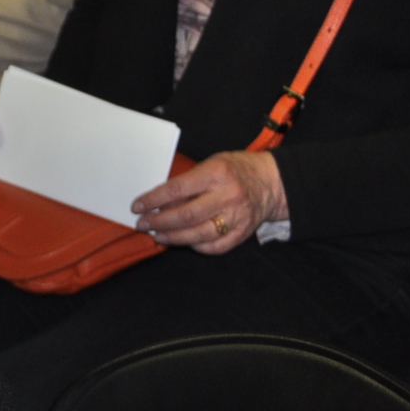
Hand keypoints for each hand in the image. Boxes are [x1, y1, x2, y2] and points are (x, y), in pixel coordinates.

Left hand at [132, 152, 286, 253]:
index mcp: (216, 173)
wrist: (271, 182)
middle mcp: (227, 196)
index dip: (153, 200)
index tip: (138, 206)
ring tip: (158, 236)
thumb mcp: (211, 163)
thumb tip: (160, 201)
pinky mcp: (243, 233)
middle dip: (159, 222)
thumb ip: (188, 181)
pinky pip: (215, 247)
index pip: (177, 189)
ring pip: (199, 234)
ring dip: (173, 237)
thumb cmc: (235, 169)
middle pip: (186, 215)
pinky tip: (184, 242)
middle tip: (143, 224)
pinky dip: (196, 246)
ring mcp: (236, 217)